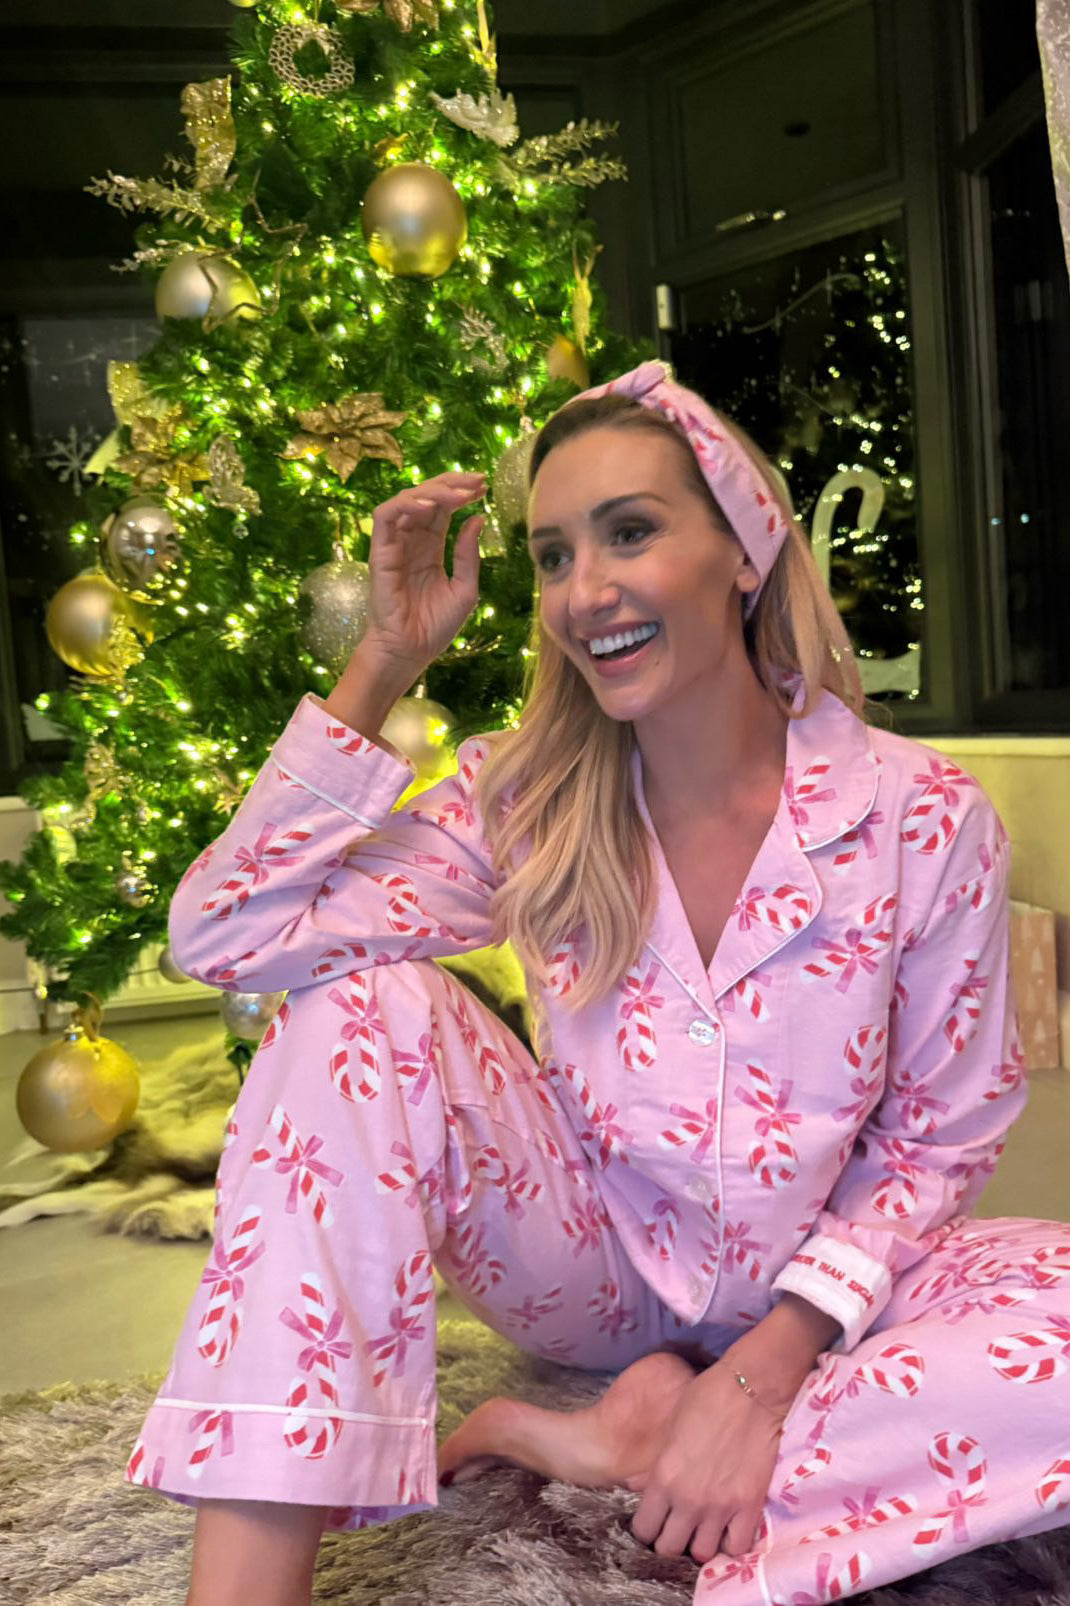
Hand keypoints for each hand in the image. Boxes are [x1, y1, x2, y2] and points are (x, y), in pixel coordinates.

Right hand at [360, 471, 485, 681]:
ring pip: (407, 499)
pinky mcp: (380, 551)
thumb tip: (477, 519)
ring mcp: (395, 544)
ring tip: (459, 493)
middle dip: (451, 483)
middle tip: (477, 481)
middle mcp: (412, 541)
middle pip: (427, 497)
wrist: (410, 651)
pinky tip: (431, 509)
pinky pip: (386, 516)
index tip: (483, 487)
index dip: (461, 493)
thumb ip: (468, 555)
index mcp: (431, 548)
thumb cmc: (435, 627)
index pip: (443, 509)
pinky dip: (407, 505)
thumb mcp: (465, 589)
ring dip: (433, 491)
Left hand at [628, 1362, 785, 1564]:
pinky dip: (731, 1542)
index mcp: (663, 1479)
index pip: (644, 1530)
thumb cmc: (703, 1398)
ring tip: (703, 1529)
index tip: (654, 1521)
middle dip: (670, 1540)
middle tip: (678, 1527)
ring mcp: (720, 1507)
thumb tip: (635, 1487)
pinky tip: (729, 1528)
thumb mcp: (668, 1429)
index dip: (647, 1528)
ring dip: (700, 1543)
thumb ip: (654, 1466)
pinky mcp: (749, 1506)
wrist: (749, 1390)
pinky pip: (737, 1547)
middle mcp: (688, 1500)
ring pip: (701, 1554)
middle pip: (669, 1548)